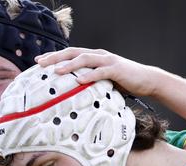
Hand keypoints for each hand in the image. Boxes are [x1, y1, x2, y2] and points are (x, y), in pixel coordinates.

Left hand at [35, 47, 159, 97]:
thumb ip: (89, 82)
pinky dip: (89, 76)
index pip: (70, 54)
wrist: (146, 80)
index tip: (39, 62)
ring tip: (56, 70)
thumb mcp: (103, 81)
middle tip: (40, 63)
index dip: (54, 56)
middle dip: (55, 57)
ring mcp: (107, 61)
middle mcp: (99, 55)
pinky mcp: (116, 69)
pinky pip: (100, 71)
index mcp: (94, 57)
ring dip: (69, 64)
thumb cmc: (124, 82)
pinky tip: (79, 80)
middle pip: (73, 53)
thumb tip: (73, 92)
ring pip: (84, 59)